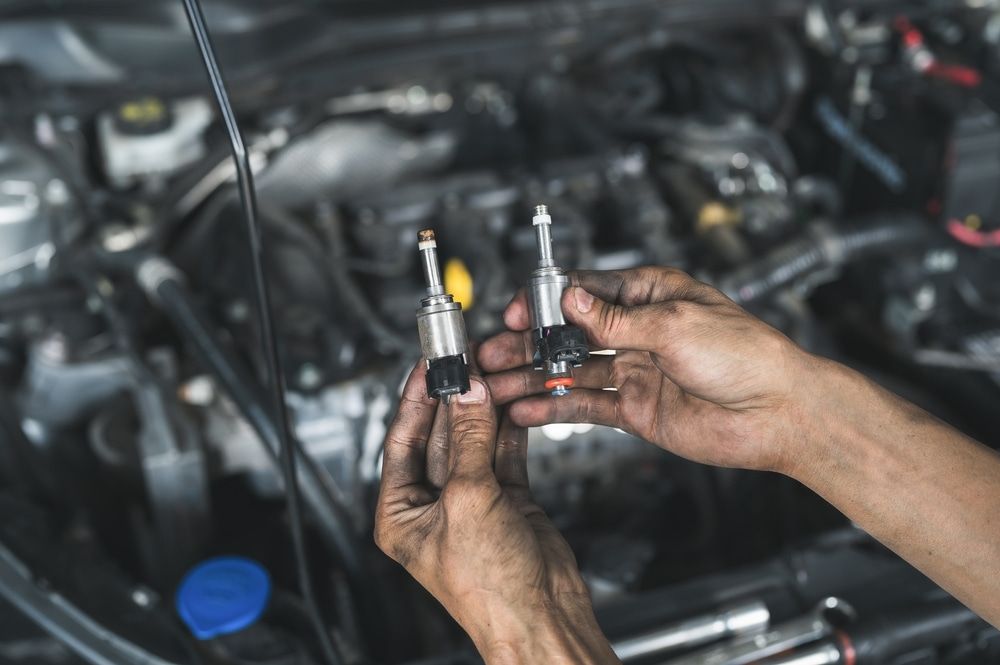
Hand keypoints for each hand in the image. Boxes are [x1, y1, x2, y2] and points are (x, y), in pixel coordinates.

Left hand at [374, 365, 617, 663]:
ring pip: (475, 440)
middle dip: (455, 398)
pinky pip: (503, 453)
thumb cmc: (490, 589)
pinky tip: (513, 402)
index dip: (415, 399)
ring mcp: (472, 501)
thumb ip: (469, 441)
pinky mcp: (507, 500)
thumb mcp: (470, 502)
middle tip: (466, 360)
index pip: (402, 441)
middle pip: (441, 436)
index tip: (427, 365)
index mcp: (401, 513)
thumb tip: (467, 393)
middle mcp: (433, 505)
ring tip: (492, 372)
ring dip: (484, 408)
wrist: (544, 618)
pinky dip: (509, 429)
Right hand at [478, 267, 818, 473]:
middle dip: (528, 344)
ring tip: (494, 386)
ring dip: (533, 378)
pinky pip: (587, 406)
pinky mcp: (635, 409)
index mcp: (650, 295)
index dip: (546, 302)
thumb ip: (615, 318)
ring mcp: (635, 370)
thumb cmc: (745, 356)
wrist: (778, 413)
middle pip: (569, 333)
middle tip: (490, 355)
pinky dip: (556, 409)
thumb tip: (570, 299)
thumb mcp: (674, 325)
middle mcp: (638, 330)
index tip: (516, 314)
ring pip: (571, 371)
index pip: (584, 292)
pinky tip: (527, 411)